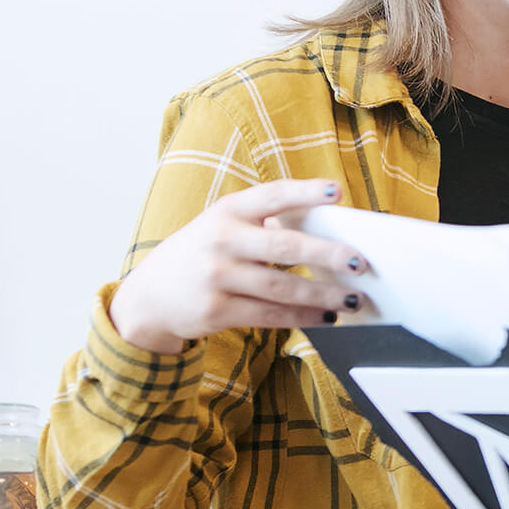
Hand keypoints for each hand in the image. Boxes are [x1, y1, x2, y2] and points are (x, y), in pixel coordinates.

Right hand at [107, 179, 368, 353]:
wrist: (150, 297)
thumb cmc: (201, 254)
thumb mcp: (221, 226)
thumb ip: (263, 223)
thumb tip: (325, 230)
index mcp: (227, 211)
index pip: (271, 196)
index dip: (305, 192)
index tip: (336, 191)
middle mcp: (222, 241)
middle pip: (284, 246)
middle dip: (327, 253)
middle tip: (359, 261)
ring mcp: (218, 277)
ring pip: (282, 287)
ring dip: (322, 294)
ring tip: (352, 297)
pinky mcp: (217, 311)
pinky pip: (270, 315)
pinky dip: (303, 317)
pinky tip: (326, 317)